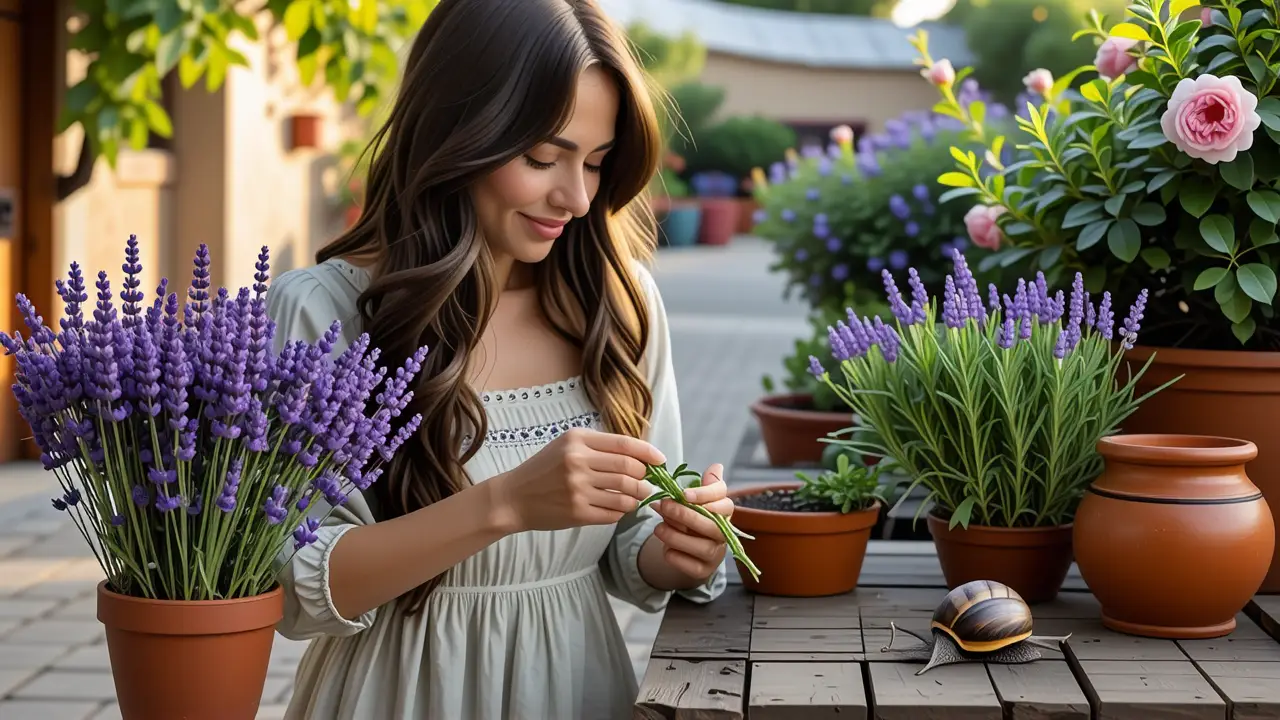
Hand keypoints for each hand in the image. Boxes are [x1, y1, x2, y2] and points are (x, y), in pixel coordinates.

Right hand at [490, 428, 662, 532]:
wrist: (514, 497)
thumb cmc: (544, 469)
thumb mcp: (567, 445)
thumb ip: (600, 447)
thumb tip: (641, 457)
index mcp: (578, 440)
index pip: (625, 445)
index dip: (649, 453)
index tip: (661, 461)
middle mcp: (578, 462)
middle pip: (630, 469)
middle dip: (645, 477)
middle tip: (647, 482)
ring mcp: (578, 489)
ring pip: (626, 493)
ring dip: (638, 496)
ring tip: (637, 496)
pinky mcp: (578, 512)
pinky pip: (614, 513)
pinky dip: (623, 511)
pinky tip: (619, 508)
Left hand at [650, 463, 732, 580]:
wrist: (685, 551)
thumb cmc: (689, 520)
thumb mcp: (691, 501)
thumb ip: (700, 486)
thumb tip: (716, 467)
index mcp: (723, 511)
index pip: (724, 500)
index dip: (706, 496)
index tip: (684, 494)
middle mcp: (724, 532)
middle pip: (713, 525)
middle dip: (686, 515)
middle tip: (663, 506)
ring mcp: (716, 553)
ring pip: (703, 547)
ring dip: (677, 537)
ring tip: (658, 528)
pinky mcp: (704, 570)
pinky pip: (693, 566)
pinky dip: (676, 557)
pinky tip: (665, 549)